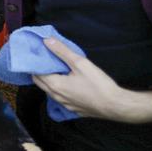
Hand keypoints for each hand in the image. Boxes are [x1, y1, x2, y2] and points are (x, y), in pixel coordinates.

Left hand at [33, 38, 151, 123]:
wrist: (116, 106)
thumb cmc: (98, 84)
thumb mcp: (80, 63)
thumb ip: (62, 51)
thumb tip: (47, 41)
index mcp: (55, 85)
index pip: (36, 72)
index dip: (35, 62)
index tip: (37, 53)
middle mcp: (56, 96)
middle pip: (39, 82)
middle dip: (38, 70)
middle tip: (44, 59)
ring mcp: (64, 104)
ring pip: (49, 90)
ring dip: (48, 79)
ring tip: (54, 68)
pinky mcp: (73, 109)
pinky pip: (59, 97)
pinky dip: (57, 88)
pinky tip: (66, 81)